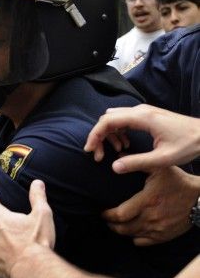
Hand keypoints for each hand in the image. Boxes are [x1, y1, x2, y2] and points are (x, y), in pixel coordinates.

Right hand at [84, 104, 199, 171]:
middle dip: (99, 136)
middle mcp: (141, 111)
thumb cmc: (189, 145)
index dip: (94, 135)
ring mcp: (144, 111)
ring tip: (115, 153)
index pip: (108, 120)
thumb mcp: (163, 159)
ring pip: (114, 118)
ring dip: (108, 135)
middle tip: (99, 156)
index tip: (89, 150)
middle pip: (108, 118)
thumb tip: (113, 167)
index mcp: (143, 118)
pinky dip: (118, 132)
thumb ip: (137, 162)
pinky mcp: (147, 116)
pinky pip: (124, 120)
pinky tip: (125, 146)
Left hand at [102, 166, 196, 245]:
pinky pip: (142, 242)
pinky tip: (132, 231)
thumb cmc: (179, 182)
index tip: (102, 212)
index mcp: (147, 201)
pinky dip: (134, 238)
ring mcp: (157, 229)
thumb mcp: (161, 169)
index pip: (119, 214)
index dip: (107, 215)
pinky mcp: (164, 236)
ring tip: (116, 225)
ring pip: (130, 236)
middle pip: (122, 228)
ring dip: (120, 231)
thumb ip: (139, 164)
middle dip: (111, 224)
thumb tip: (118, 159)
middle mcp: (151, 218)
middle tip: (107, 219)